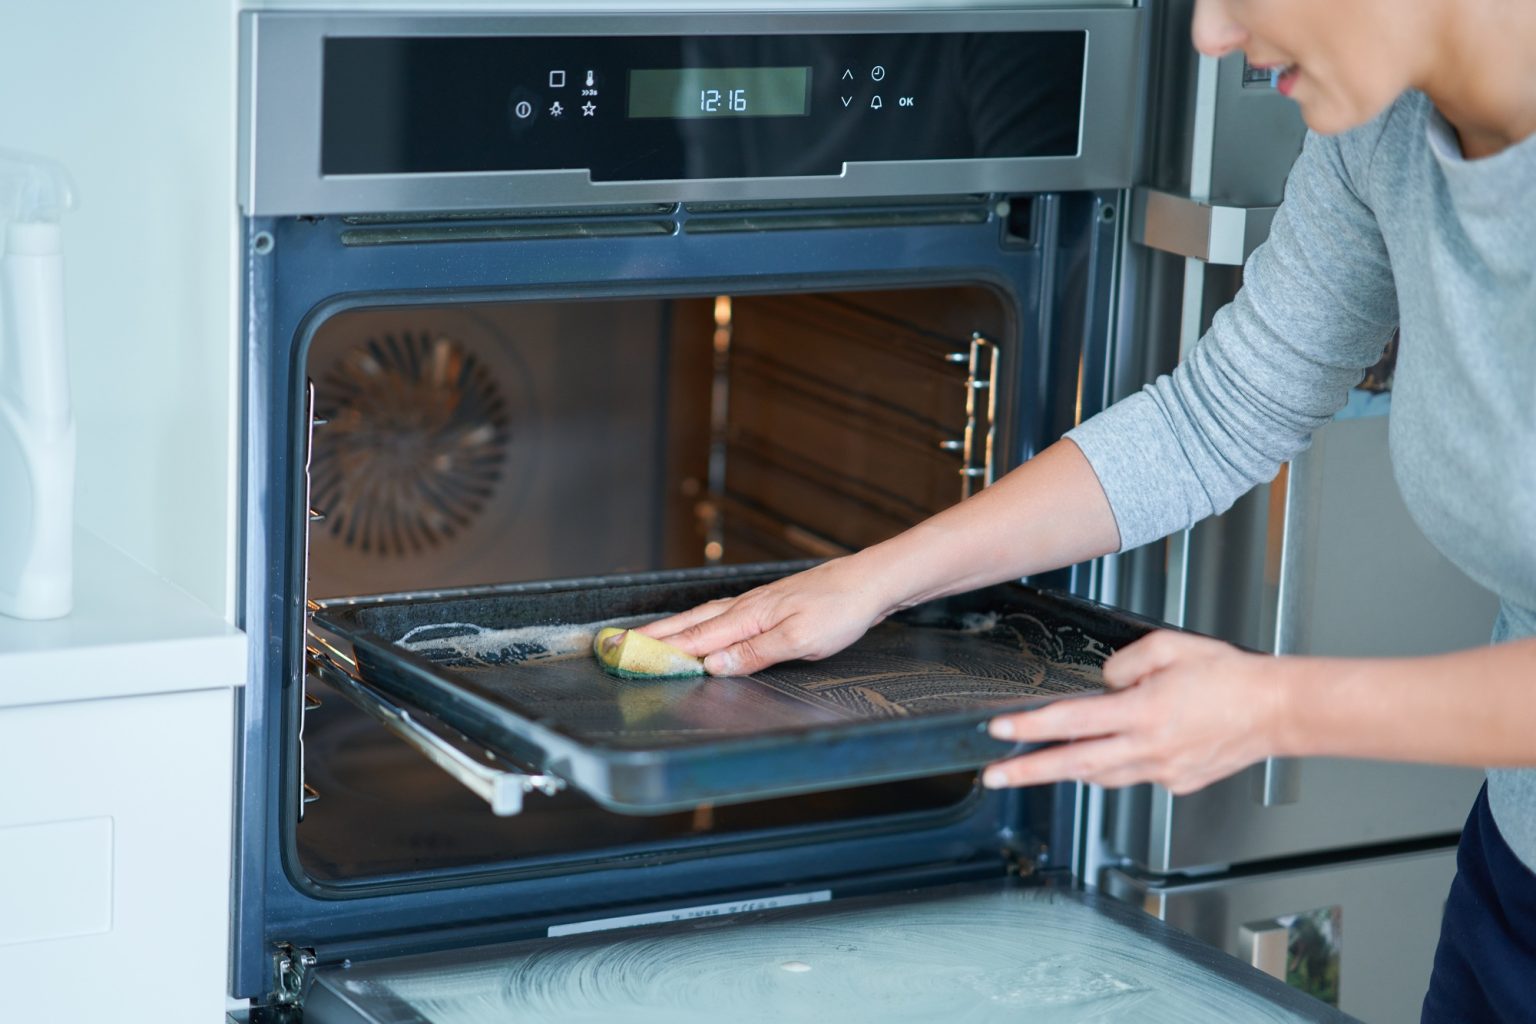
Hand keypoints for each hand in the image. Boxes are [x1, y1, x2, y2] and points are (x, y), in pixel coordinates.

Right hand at [640, 556, 895, 674]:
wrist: (869, 581)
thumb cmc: (840, 609)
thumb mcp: (800, 640)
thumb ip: (754, 654)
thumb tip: (712, 666)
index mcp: (748, 617)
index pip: (695, 639)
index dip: (660, 650)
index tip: (627, 656)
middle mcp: (745, 608)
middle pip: (690, 624)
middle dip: (653, 636)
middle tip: (618, 644)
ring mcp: (756, 603)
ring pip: (703, 617)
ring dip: (672, 628)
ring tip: (646, 636)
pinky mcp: (768, 604)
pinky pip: (721, 616)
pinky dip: (698, 622)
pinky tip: (699, 625)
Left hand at [983, 630, 1285, 794]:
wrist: (1277, 710)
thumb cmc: (1231, 677)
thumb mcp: (1171, 647)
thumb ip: (1127, 661)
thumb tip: (1104, 681)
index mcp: (1143, 712)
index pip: (1071, 721)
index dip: (1030, 727)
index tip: (999, 730)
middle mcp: (1149, 748)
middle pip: (1073, 763)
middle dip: (1027, 771)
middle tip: (993, 776)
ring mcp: (1163, 771)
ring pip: (1102, 775)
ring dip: (1068, 769)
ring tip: (1036, 766)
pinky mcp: (1178, 783)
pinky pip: (1134, 776)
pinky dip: (1116, 766)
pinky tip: (1110, 754)